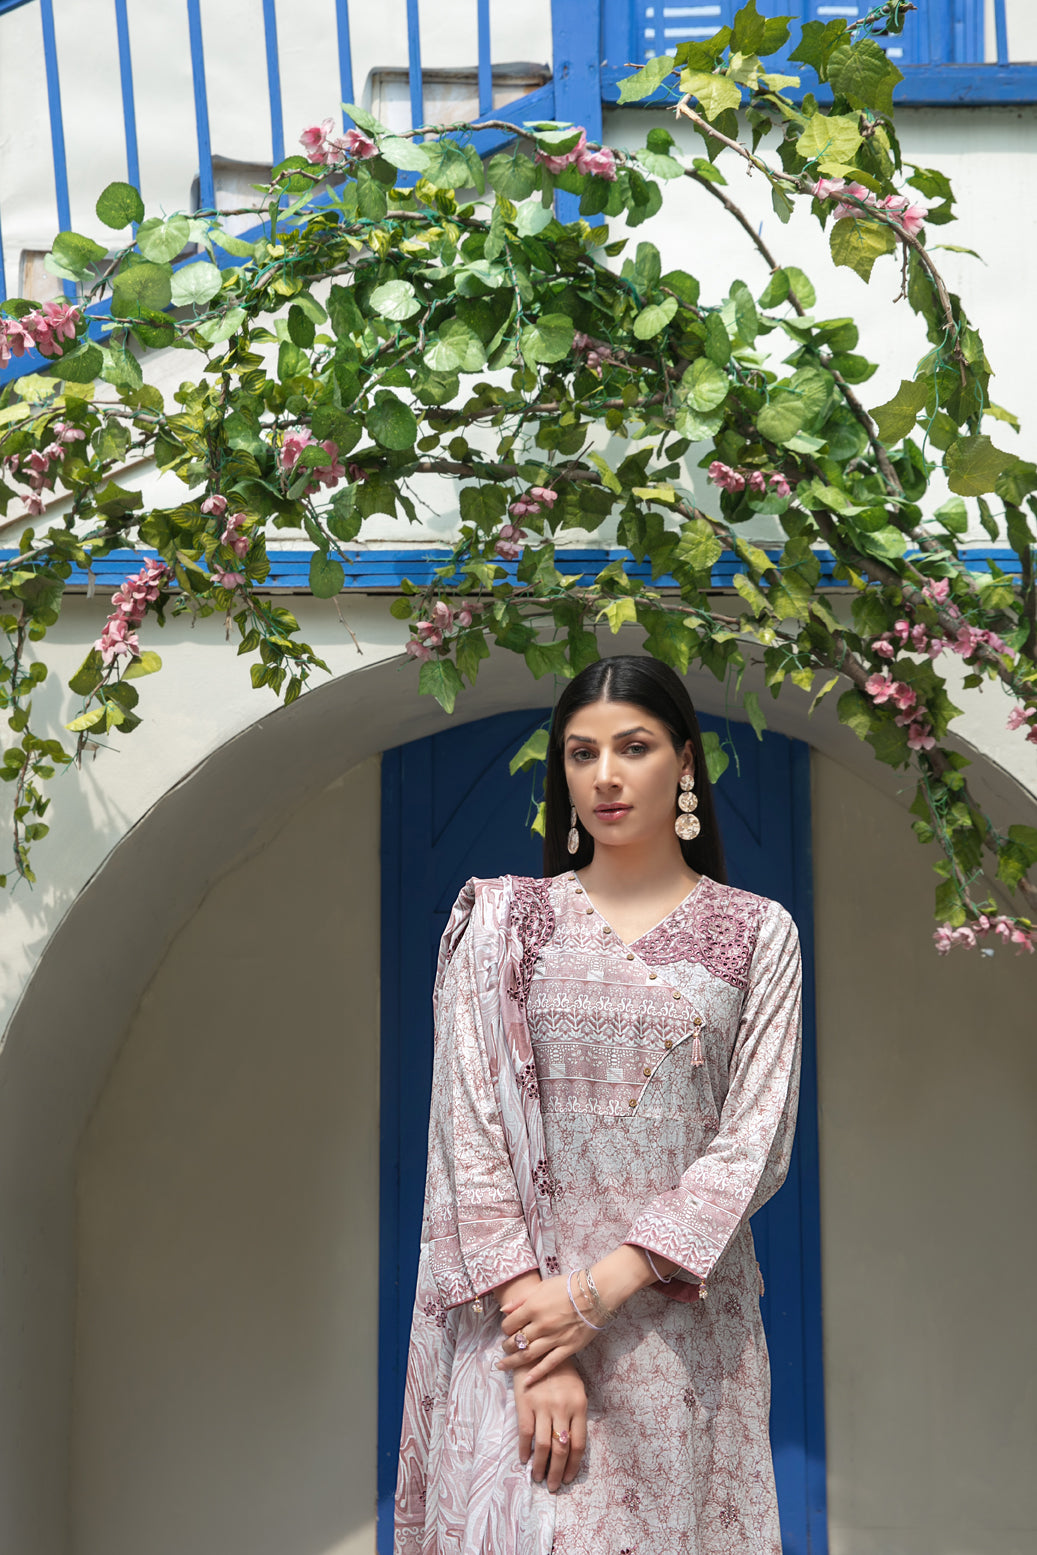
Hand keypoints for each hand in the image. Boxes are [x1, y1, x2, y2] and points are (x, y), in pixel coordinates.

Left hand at [497, 1272, 593, 1382]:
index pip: (509, 1324)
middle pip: (516, 1342)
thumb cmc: (569, 1286)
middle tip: (505, 1348)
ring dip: (513, 1362)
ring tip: (504, 1365)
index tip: (507, 1330)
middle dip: (507, 1346)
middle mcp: (541, 1325)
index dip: (505, 1328)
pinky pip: (549, 1364)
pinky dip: (537, 1373)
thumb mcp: (542, 1286)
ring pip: (528, 1355)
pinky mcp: (568, 1348)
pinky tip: (527, 1381)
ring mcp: (554, 1338)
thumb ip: (521, 1299)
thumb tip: (504, 1310)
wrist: (596, 1293)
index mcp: (533, 1307)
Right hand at [513, 1360, 587, 1492]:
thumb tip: (572, 1446)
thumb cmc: (560, 1371)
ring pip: (544, 1445)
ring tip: (538, 1477)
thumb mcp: (577, 1390)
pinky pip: (525, 1433)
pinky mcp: (525, 1403)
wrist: (537, 1349)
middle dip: (557, 1472)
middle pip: (561, 1449)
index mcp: (578, 1406)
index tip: (568, 1478)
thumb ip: (576, 1415)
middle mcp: (562, 1408)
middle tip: (553, 1486)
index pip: (579, 1444)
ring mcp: (543, 1406)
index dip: (573, 1465)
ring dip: (541, 1466)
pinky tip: (524, 1459)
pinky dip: (524, 1450)